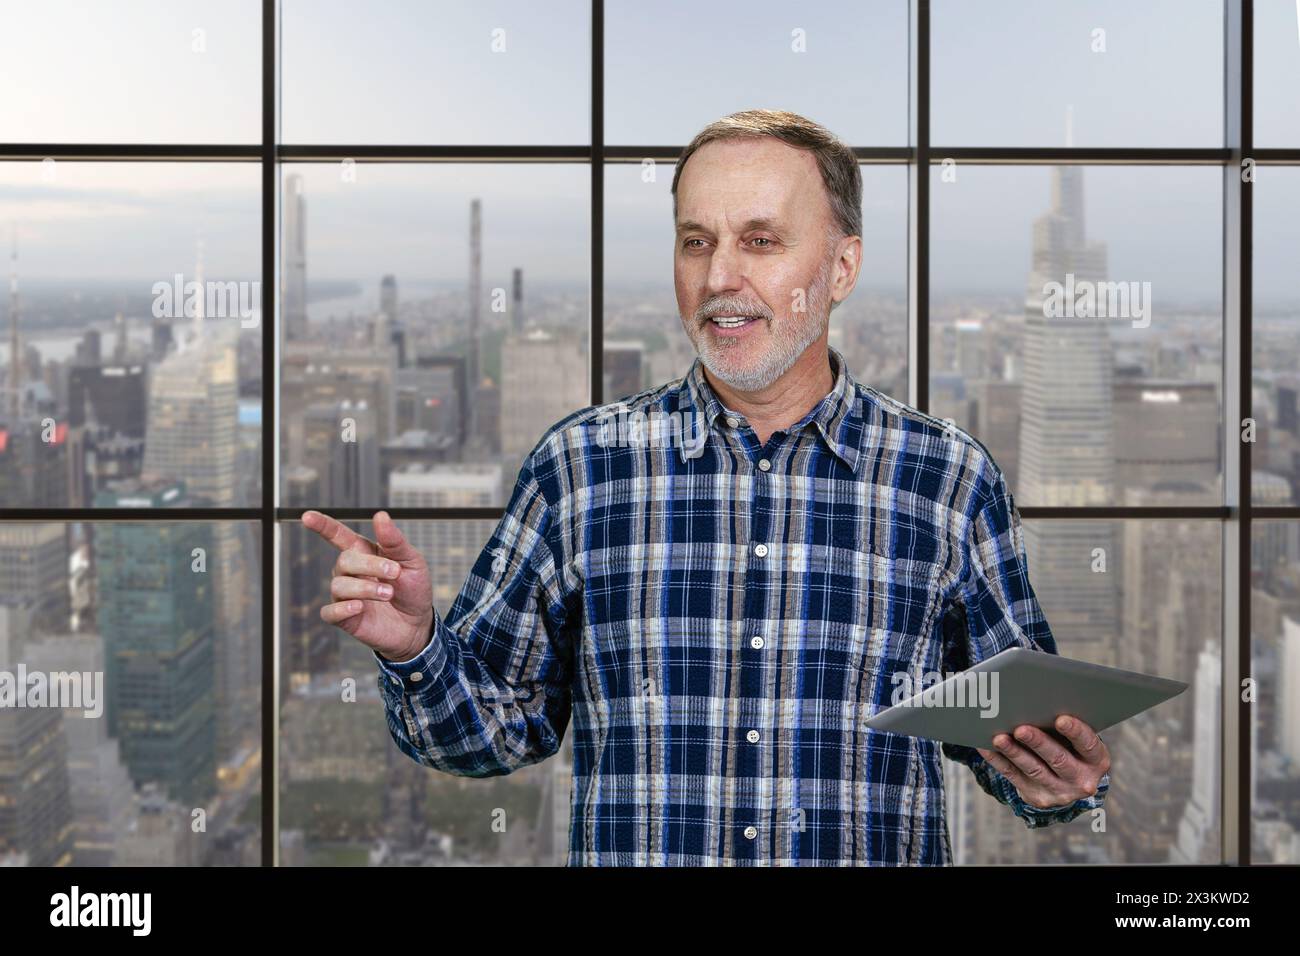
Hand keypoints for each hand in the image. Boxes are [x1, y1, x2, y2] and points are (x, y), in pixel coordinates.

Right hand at [302, 510, 433, 662]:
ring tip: (389, 593)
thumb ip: (394, 541)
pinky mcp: (344, 618)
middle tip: (394, 573)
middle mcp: (350, 572)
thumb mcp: (412, 562)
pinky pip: (329, 612)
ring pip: (339, 585)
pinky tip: (360, 606)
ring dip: (365, 588)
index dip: (322, 525)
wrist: (418, 624)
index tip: (307, 516)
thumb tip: (380, 515)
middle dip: (370, 565)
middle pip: (344, 560)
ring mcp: (345, 595)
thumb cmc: (413, 589)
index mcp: (364, 553)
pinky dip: (342, 609)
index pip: (338, 535)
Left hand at [976, 715, 1109, 809]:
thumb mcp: (1079, 740)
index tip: (1061, 719)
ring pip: (1033, 769)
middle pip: (1058, 759)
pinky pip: (1014, 776)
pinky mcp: (1037, 797)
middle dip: (1038, 743)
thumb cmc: (1072, 747)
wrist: (1069, 783)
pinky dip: (998, 760)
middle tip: (1021, 729)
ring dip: (1014, 753)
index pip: (1088, 745)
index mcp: (1096, 760)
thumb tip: (1038, 699)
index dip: (1075, 732)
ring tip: (998, 738)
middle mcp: (1081, 780)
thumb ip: (1066, 724)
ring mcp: (1059, 792)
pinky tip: (986, 747)